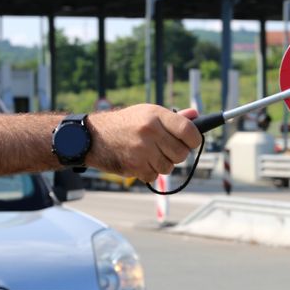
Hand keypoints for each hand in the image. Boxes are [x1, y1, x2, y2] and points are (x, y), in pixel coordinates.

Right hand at [85, 104, 201, 182]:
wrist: (93, 136)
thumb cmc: (125, 123)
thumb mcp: (147, 112)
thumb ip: (173, 118)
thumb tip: (196, 116)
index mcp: (155, 115)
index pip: (188, 131)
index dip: (194, 139)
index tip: (191, 142)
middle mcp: (150, 132)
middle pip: (181, 153)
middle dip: (177, 154)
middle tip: (167, 148)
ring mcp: (142, 151)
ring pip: (169, 167)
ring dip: (163, 164)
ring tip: (151, 154)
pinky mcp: (134, 167)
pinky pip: (154, 176)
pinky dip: (149, 172)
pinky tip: (140, 161)